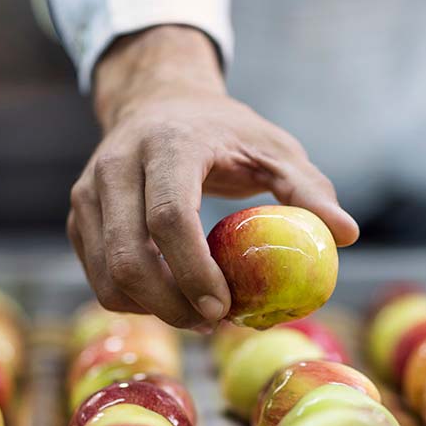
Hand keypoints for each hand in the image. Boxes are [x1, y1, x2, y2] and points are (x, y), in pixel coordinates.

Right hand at [68, 26, 358, 329]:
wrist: (159, 102)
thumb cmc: (226, 132)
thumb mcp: (274, 148)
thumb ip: (307, 189)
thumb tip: (346, 234)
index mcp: (167, 145)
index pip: (169, 217)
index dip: (193, 270)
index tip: (225, 307)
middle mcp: (116, 165)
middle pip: (129, 256)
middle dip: (171, 304)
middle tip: (215, 323)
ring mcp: (89, 192)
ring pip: (108, 275)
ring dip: (153, 309)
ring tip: (199, 314)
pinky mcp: (79, 217)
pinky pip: (100, 276)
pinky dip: (135, 300)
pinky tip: (173, 298)